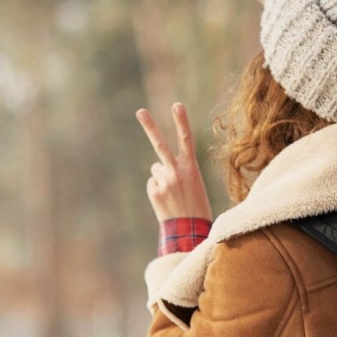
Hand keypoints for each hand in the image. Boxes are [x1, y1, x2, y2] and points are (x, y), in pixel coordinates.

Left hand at [136, 102, 212, 222]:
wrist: (190, 231)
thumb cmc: (196, 206)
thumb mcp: (194, 184)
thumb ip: (177, 170)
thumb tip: (155, 166)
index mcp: (191, 168)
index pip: (187, 139)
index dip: (182, 121)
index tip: (176, 105)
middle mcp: (176, 172)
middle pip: (160, 145)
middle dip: (150, 126)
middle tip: (140, 111)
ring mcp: (164, 181)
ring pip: (156, 169)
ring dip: (162, 177)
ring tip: (174, 193)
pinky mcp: (154, 191)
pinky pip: (153, 183)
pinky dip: (158, 189)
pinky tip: (167, 200)